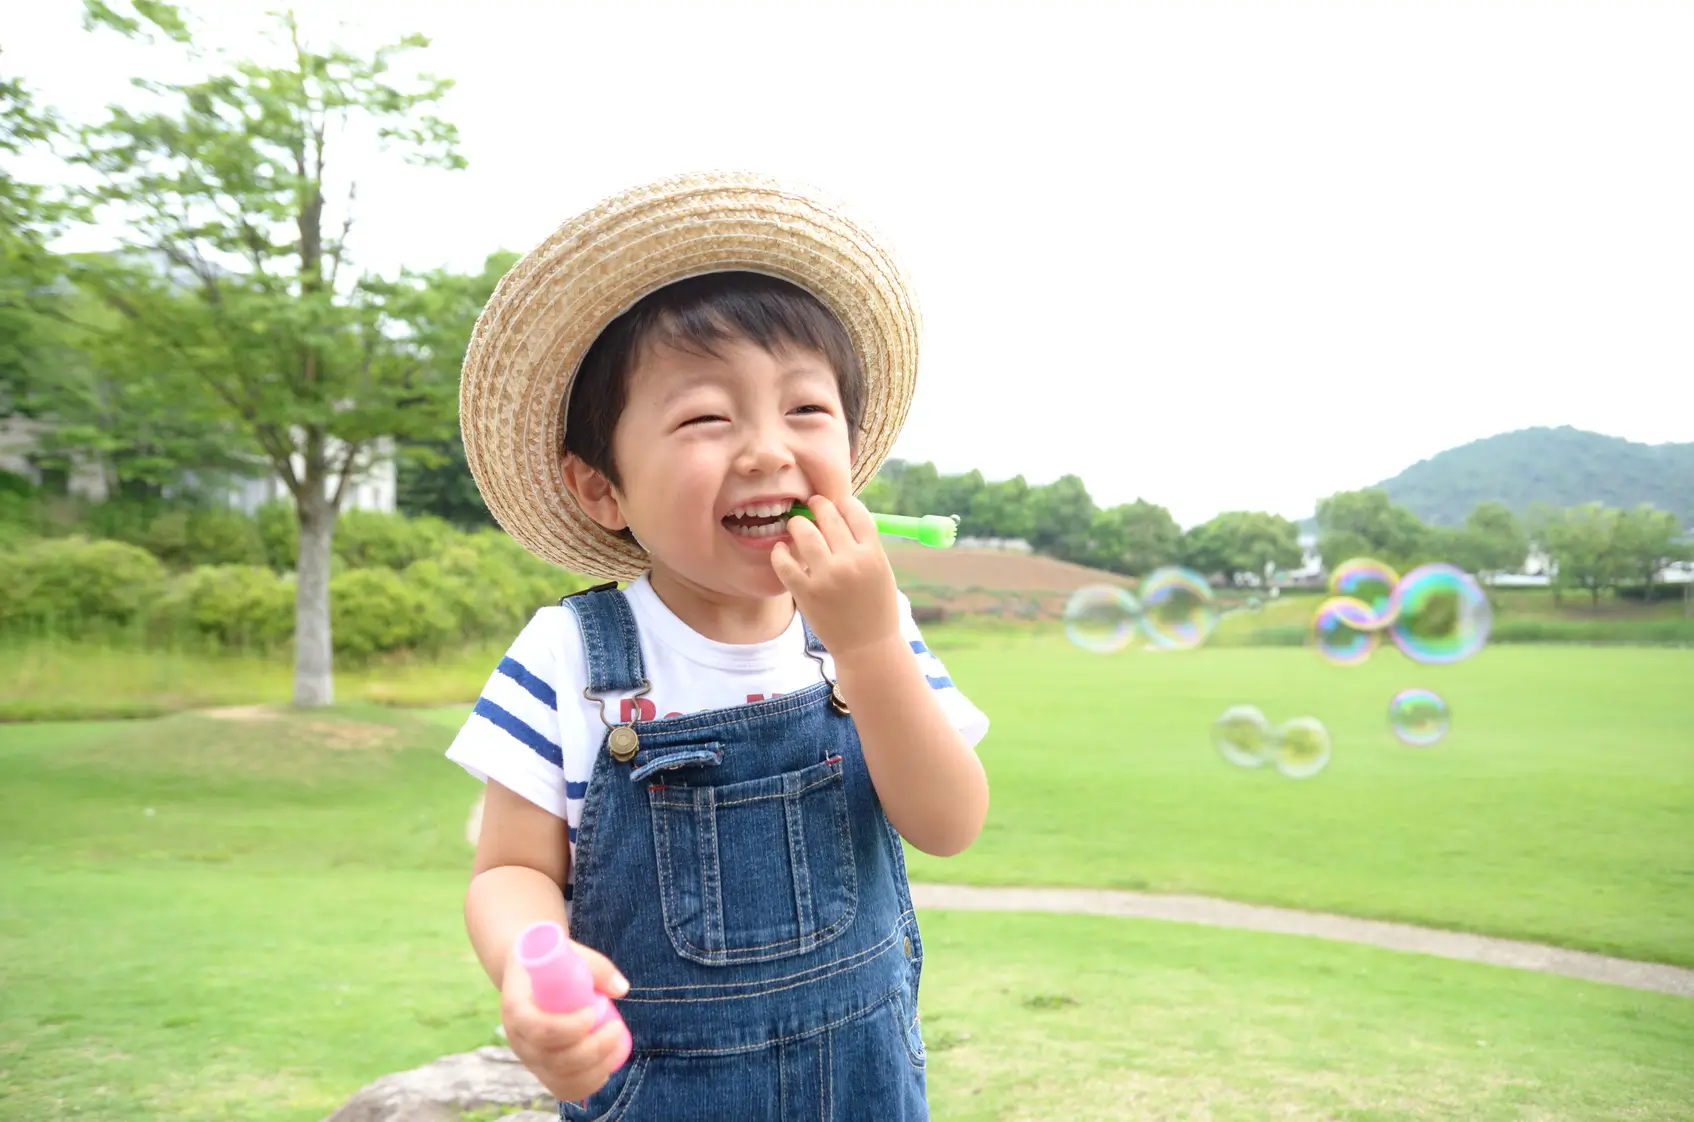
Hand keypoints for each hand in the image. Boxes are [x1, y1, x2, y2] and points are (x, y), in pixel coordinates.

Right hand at [500, 939, 629, 1101]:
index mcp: (516, 1008)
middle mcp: (518, 1039)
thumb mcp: (568, 953)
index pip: (539, 1029)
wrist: (529, 975)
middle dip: (593, 1049)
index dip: (569, 1028)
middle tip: (617, 1029)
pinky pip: (563, 1089)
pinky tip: (607, 1068)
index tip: (592, 1012)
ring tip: (618, 1045)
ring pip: (561, 1079)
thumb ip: (596, 967)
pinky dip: (588, 1084)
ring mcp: (530, 1059)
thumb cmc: (551, 964)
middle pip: (554, 1059)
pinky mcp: (542, 1070)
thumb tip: (621, 989)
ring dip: (597, 1068)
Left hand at [772, 494, 900, 659]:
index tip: (835, 503)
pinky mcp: (806, 593)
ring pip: (803, 532)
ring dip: (798, 524)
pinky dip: (780, 552)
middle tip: (812, 506)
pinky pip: (784, 562)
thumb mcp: (880, 570)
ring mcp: (826, 577)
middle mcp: (850, 562)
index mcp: (872, 554)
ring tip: (796, 526)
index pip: (855, 512)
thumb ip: (863, 544)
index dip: (843, 503)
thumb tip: (838, 513)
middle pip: (828, 516)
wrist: (867, 646)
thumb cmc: (875, 606)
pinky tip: (781, 550)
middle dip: (817, 506)